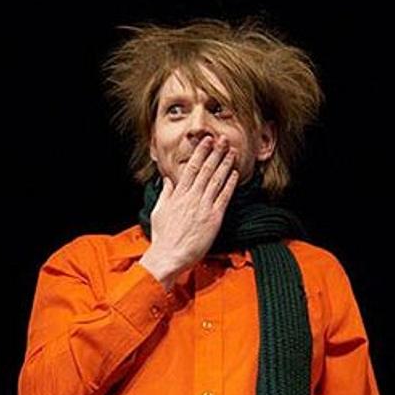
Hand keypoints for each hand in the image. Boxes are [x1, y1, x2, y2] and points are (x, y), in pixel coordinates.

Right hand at [139, 135, 238, 289]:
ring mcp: (203, 207)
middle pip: (206, 170)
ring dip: (225, 164)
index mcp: (178, 195)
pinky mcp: (214, 218)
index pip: (191, 168)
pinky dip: (230, 184)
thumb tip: (167, 180)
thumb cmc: (163, 237)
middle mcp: (192, 197)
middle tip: (223, 139)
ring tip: (232, 152)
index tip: (207, 141)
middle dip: (216, 153)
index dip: (201, 153)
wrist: (169, 255)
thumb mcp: (159, 211)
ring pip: (216, 180)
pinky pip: (224, 197)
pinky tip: (235, 174)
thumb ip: (165, 194)